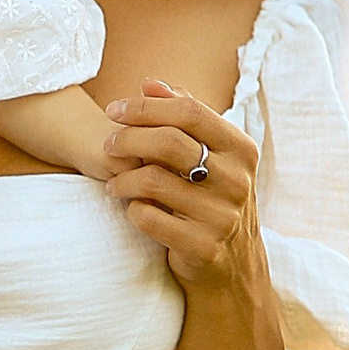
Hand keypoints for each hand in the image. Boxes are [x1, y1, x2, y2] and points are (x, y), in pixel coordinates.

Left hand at [103, 80, 261, 293]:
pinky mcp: (202, 247)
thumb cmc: (212, 198)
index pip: (190, 112)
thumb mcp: (210, 156)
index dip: (145, 107)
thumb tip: (149, 84)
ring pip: (153, 181)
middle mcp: (237, 181)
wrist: (234, 265)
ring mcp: (222, 216)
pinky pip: (149, 219)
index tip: (114, 110)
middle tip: (107, 145)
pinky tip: (132, 209)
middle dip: (127, 139)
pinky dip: (133, 210)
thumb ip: (183, 118)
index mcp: (240, 150)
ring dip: (123, 179)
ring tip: (114, 183)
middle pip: (168, 142)